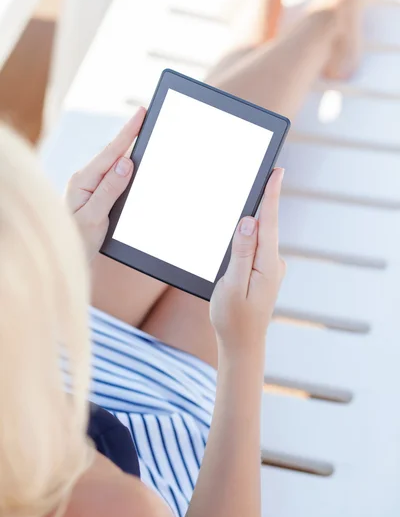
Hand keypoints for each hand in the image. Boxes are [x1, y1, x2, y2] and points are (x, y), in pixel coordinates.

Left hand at [66, 107, 145, 260]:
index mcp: (83, 180)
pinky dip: (124, 167)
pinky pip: (112, 175)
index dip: (128, 131)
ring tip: (141, 132)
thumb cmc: (76, 240)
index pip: (111, 151)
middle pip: (113, 152)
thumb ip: (109, 189)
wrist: (62, 256)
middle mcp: (85, 179)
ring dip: (128, 148)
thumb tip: (125, 163)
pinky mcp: (94, 194)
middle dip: (130, 134)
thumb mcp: (94, 217)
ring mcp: (89, 186)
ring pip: (113, 163)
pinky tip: (130, 162)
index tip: (141, 113)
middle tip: (146, 116)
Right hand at [210, 168, 285, 354]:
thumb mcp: (232, 285)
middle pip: (266, 225)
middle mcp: (273, 263)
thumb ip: (241, 253)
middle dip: (262, 200)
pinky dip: (248, 235)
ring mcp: (270, 268)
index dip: (271, 195)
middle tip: (260, 173)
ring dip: (253, 218)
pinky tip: (239, 230)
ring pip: (260, 236)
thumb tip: (249, 222)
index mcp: (267, 265)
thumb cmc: (233, 318)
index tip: (276, 171)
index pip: (270, 222)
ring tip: (246, 195)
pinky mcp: (262, 272)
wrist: (242, 345)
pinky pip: (255, 246)